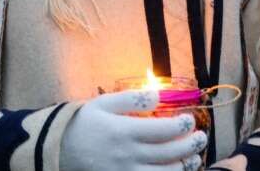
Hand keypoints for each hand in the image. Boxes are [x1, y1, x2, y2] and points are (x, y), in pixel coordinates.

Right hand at [60, 90, 206, 170]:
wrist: (59, 150)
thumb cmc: (85, 122)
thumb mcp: (104, 103)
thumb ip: (132, 98)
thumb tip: (159, 95)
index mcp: (124, 131)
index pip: (164, 130)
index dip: (183, 125)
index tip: (189, 119)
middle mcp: (128, 155)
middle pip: (170, 153)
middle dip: (192, 145)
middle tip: (200, 137)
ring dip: (185, 166)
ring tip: (193, 157)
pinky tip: (175, 170)